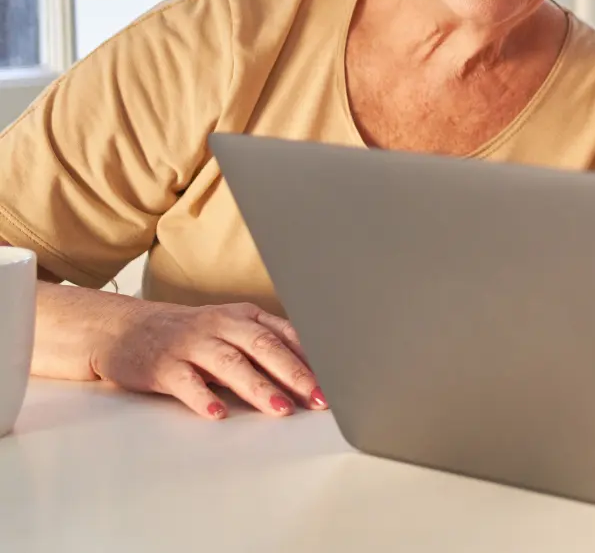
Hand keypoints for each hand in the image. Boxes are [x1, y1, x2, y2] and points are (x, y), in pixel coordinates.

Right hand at [93, 300, 322, 419]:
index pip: (285, 336)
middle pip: (264, 348)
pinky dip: (203, 397)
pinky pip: (186, 383)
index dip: (312, 359)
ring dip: (259, 388)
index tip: (336, 383)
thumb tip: (312, 374)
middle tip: (318, 399)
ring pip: (231, 364)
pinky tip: (218, 414)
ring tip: (281, 409)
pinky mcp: (162, 365)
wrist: (121, 328)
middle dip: (295, 375)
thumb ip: (265, 346)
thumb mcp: (230, 330)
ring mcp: (190, 344)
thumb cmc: (187, 335)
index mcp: (243, 317)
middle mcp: (220, 326)